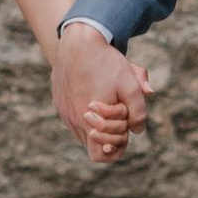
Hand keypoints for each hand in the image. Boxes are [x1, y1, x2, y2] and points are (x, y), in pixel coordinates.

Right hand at [53, 17, 154, 162]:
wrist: (79, 41)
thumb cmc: (106, 63)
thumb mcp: (130, 86)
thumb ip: (138, 112)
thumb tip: (137, 130)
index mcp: (90, 122)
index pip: (99, 156)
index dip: (114, 149)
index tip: (123, 131)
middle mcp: (74, 120)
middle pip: (93, 143)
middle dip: (110, 133)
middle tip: (119, 112)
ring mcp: (64, 111)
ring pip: (83, 131)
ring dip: (98, 123)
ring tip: (107, 101)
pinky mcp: (59, 101)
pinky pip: (73, 118)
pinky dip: (86, 113)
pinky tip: (94, 92)